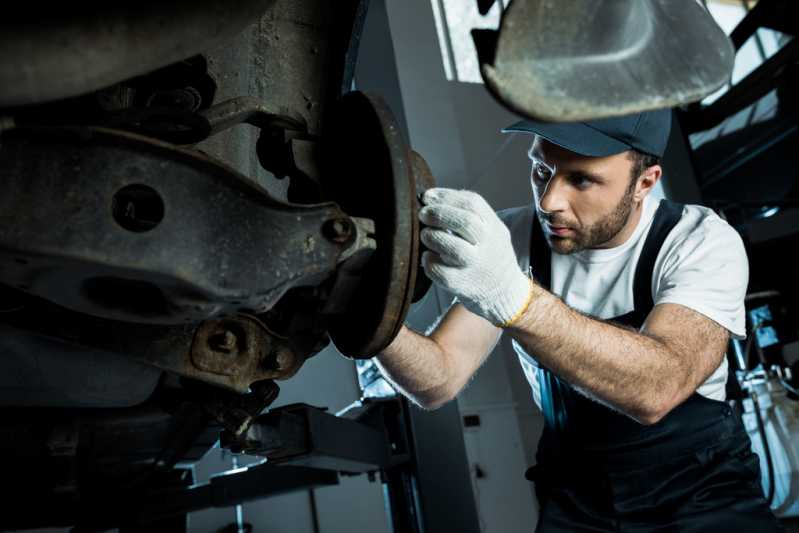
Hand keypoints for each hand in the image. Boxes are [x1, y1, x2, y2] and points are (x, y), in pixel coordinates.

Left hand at [419, 188, 531, 326]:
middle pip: (465, 223)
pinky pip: (440, 271)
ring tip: (425, 235)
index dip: (446, 196)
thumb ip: (471, 213)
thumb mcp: (492, 229)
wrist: (505, 291)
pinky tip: (428, 256)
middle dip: (439, 214)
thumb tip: (433, 197)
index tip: (428, 196)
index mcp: (494, 228)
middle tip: (423, 214)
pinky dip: (429, 260)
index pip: (473, 203)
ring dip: (433, 237)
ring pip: (454, 249)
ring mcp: (475, 267)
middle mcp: (488, 246)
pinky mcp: (461, 285)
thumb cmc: (490, 254)